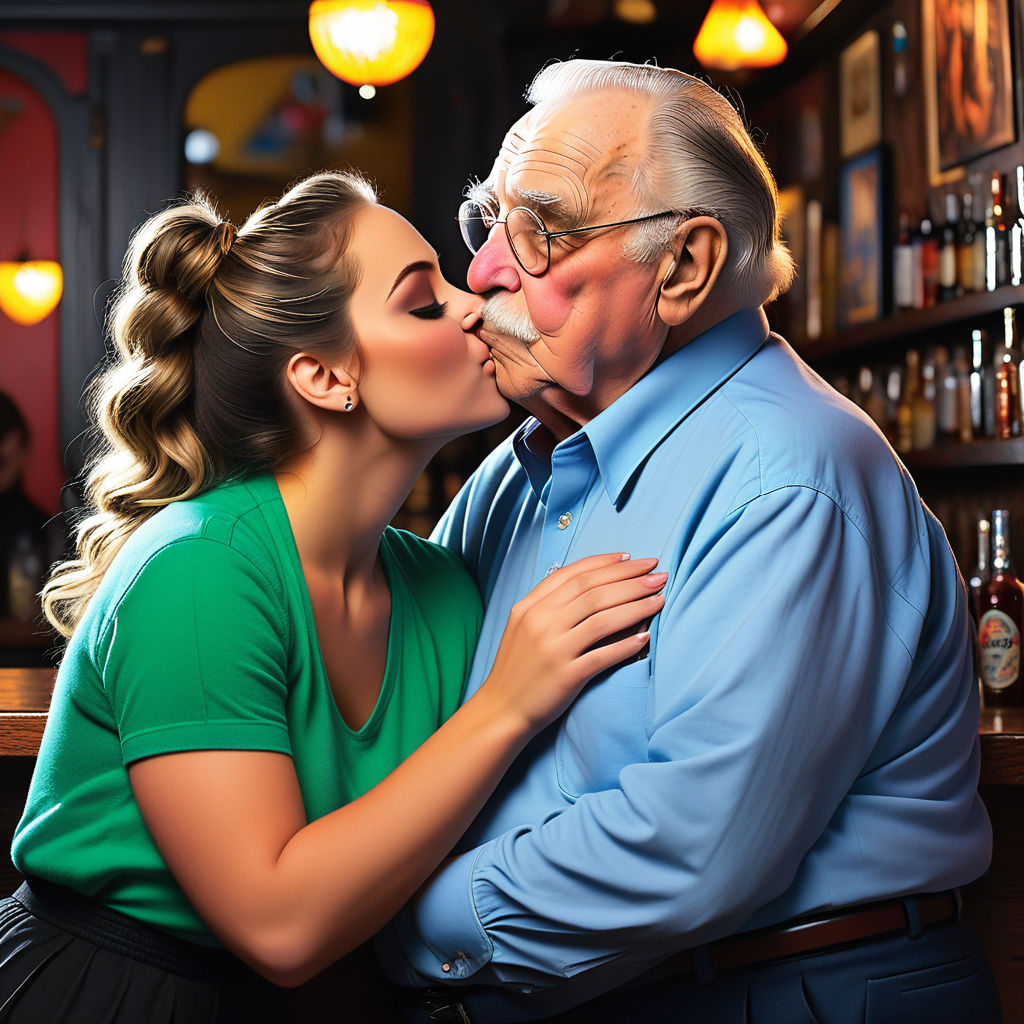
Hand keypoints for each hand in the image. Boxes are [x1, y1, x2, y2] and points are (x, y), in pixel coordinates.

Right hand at [479, 553, 665, 733]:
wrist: (501, 709)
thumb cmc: (517, 668)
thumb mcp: (522, 626)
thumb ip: (548, 604)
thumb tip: (589, 584)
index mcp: (530, 607)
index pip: (574, 575)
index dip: (606, 564)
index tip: (632, 559)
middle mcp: (540, 622)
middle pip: (593, 591)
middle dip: (630, 579)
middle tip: (658, 573)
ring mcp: (553, 649)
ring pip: (602, 618)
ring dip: (636, 606)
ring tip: (659, 598)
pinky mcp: (565, 675)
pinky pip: (602, 655)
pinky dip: (626, 645)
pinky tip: (646, 637)